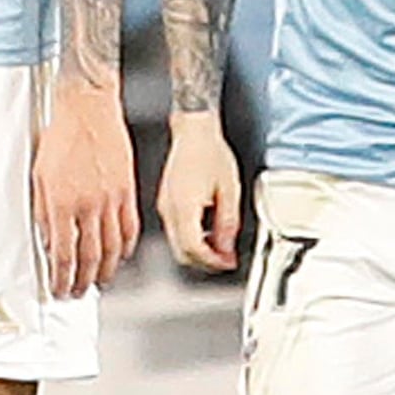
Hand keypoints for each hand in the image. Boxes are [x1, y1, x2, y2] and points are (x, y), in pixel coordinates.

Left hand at [35, 75, 137, 301]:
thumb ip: (43, 213)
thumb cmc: (61, 137)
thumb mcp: (39, 177)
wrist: (88, 109)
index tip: (59, 288)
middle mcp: (88, 206)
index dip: (61, 278)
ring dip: (106, 271)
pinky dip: (126, 247)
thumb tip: (46, 240)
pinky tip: (121, 255)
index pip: (62, 254)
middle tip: (77, 292)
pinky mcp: (127, 191)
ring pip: (112, 248)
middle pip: (89, 258)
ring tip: (99, 282)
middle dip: (82, 281)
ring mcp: (111, 200)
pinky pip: (130, 228)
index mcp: (62, 204)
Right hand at [157, 105, 244, 274]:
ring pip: (177, 244)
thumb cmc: (210, 152)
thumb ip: (227, 223)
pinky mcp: (165, 203)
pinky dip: (190, 239)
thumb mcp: (230, 190)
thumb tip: (226, 247)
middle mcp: (169, 209)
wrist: (193, 132)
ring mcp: (164, 206)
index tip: (226, 262)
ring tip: (218, 246)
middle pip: (182, 253)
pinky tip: (205, 232)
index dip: (212, 261)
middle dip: (204, 262)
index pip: (194, 249)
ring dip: (197, 252)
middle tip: (224, 260)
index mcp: (185, 206)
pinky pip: (174, 231)